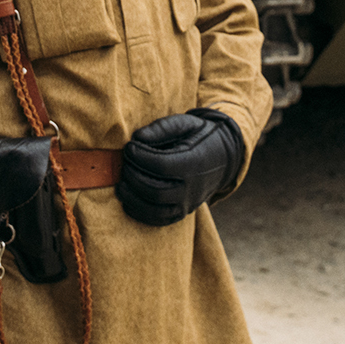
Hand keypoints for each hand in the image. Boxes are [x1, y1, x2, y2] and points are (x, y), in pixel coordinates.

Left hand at [115, 108, 244, 226]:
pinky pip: (158, 220)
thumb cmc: (199, 136)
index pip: (162, 166)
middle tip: (124, 164)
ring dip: (132, 198)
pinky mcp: (182, 213)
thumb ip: (161, 128)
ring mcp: (188, 204)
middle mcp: (192, 188)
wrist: (223, 158)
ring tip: (121, 183)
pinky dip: (139, 212)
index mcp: (194, 162)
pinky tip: (128, 198)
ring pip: (155, 210)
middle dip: (133, 177)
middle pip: (156, 190)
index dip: (140, 157)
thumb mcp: (186, 123)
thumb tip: (137, 138)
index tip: (129, 147)